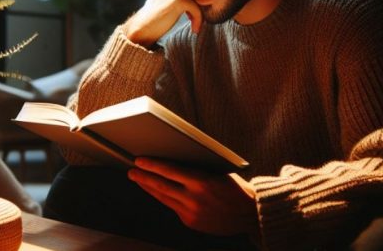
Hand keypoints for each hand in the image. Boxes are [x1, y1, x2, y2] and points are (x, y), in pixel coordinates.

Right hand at [124, 0, 202, 46]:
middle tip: (192, 22)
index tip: (190, 16)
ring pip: (198, 2)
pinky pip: (197, 10)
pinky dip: (198, 21)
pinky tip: (194, 29)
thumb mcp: (167, 0)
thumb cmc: (155, 17)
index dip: (194, 3)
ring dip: (198, 16)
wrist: (142, 28)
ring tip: (193, 26)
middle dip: (196, 9)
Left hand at [127, 157, 258, 235]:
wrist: (250, 214)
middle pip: (161, 186)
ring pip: (164, 198)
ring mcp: (191, 213)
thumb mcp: (218, 172)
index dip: (152, 165)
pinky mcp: (191, 223)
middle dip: (143, 178)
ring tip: (139, 180)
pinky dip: (165, 199)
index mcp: (202, 182)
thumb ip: (196, 170)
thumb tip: (172, 163)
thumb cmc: (236, 188)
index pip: (169, 171)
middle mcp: (194, 199)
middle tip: (132, 171)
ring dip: (149, 188)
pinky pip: (173, 208)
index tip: (139, 160)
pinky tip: (158, 192)